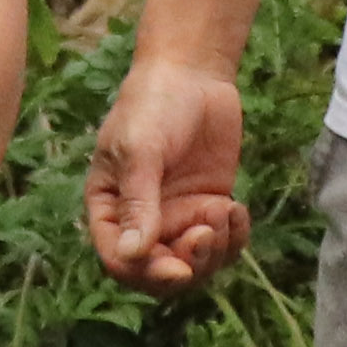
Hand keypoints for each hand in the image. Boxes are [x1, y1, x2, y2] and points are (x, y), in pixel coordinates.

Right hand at [84, 52, 253, 289]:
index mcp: (109, 210)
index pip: (121, 261)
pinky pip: (223, 244)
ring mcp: (178, 216)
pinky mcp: (209, 207)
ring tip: (224, 210)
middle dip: (186, 263)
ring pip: (196, 264)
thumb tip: (134, 255)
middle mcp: (142, 221)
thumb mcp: (140, 151)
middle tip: (205, 234)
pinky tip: (237, 208)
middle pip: (160, 272)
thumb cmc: (151, 106)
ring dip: (214, 250)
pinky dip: (234, 238)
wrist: (192, 74)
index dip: (147, 273)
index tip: (177, 268)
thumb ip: (138, 203)